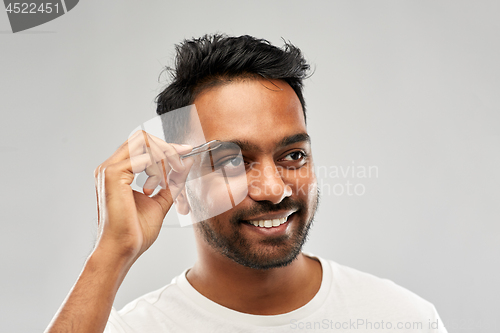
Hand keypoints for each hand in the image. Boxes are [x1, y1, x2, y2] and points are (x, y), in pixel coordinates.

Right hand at [93, 130, 192, 260]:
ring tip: (166, 183)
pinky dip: (157, 167)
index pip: (142, 145)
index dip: (166, 146)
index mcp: (118, 172)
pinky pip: (142, 157)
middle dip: (167, 149)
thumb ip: (172, 181)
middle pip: (143, 138)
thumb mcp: (161, 201)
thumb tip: (187, 162)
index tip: (187, 152)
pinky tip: (157, 186)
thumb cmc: (136, 231)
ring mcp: (109, 169)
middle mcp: (110, 167)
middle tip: (181, 166)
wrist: (123, 249)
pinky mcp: (113, 174)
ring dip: (164, 157)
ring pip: (143, 142)